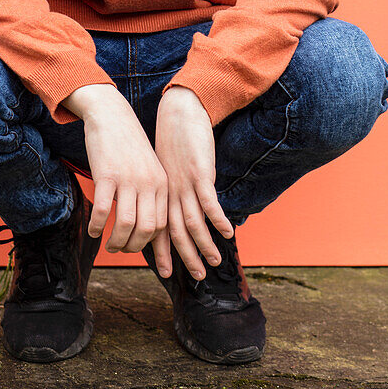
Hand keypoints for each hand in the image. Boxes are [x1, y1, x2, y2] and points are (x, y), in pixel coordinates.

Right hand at [61, 84, 168, 255]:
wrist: (112, 115)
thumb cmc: (128, 145)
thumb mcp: (148, 168)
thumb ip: (150, 192)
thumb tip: (147, 226)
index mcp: (160, 182)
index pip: (161, 225)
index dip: (147, 242)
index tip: (134, 245)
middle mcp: (147, 182)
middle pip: (145, 229)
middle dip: (132, 247)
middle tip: (119, 249)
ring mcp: (127, 179)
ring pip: (124, 225)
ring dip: (115, 242)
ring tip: (107, 245)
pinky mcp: (106, 174)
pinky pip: (102, 210)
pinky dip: (96, 226)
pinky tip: (92, 230)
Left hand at [151, 86, 234, 279]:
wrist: (179, 112)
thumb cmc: (173, 140)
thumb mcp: (167, 167)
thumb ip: (171, 188)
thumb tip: (178, 206)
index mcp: (161, 192)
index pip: (159, 228)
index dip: (163, 252)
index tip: (167, 273)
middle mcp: (171, 192)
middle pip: (176, 231)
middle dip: (187, 256)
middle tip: (198, 275)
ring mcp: (185, 183)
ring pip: (193, 222)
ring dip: (204, 244)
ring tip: (216, 261)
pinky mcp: (200, 173)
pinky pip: (209, 202)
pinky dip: (218, 219)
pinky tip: (228, 232)